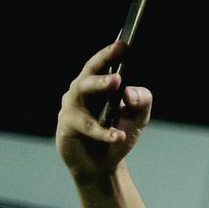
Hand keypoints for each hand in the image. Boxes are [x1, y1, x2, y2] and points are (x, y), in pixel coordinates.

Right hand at [56, 41, 152, 183]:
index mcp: (98, 83)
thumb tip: (130, 93)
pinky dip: (103, 132)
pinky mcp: (67, 126)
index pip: (103, 64)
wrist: (102, 164)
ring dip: (99, 89)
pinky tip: (118, 136)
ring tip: (118, 87)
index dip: (110, 52)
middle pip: (88, 76)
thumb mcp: (138, 117)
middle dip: (102, 72)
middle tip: (118, 75)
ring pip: (82, 95)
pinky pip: (86, 127)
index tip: (123, 43)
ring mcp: (71, 107)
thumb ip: (141, 101)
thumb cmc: (118, 132)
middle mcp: (81, 91)